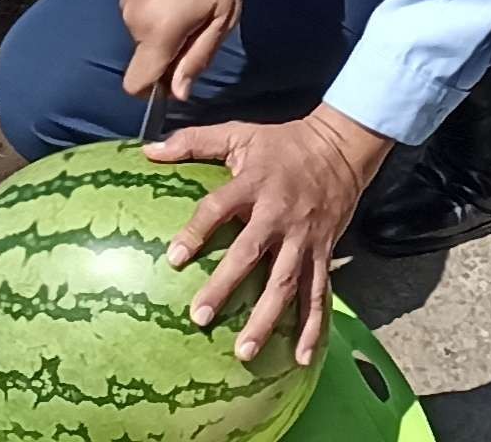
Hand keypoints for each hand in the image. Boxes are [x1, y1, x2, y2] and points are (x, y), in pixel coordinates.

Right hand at [123, 0, 245, 103]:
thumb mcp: (223, 15)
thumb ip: (198, 56)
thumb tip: (178, 93)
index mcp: (156, 32)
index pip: (136, 85)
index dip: (157, 91)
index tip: (181, 74)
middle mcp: (132, 21)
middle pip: (145, 60)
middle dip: (171, 54)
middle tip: (203, 24)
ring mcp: (126, 3)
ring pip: (145, 37)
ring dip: (167, 31)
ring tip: (196, 0)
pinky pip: (143, 16)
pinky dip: (160, 13)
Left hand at [150, 107, 392, 364]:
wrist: (342, 148)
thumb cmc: (283, 143)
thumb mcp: (240, 133)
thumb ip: (194, 142)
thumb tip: (148, 151)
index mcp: (254, 184)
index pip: (219, 208)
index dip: (197, 231)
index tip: (174, 258)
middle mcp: (279, 215)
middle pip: (251, 253)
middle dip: (226, 285)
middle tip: (200, 317)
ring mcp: (303, 237)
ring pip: (285, 282)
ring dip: (266, 318)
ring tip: (244, 351)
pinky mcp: (322, 252)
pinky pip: (318, 293)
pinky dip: (312, 326)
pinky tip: (300, 357)